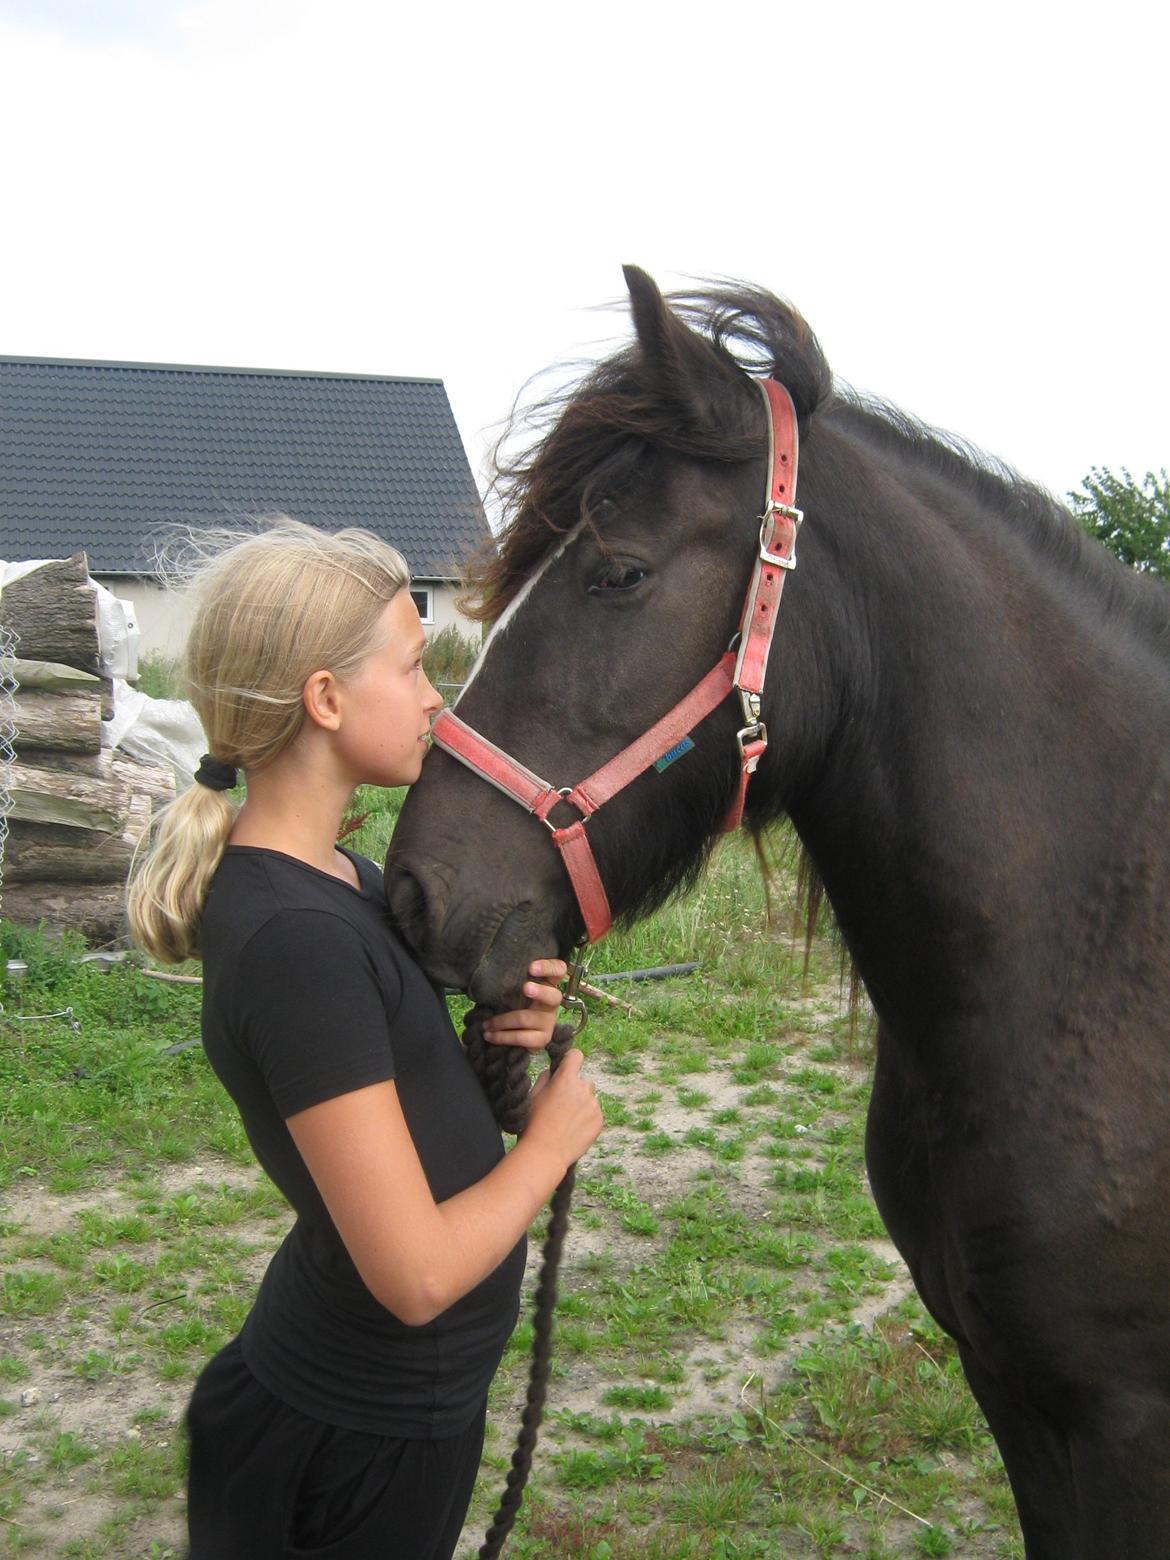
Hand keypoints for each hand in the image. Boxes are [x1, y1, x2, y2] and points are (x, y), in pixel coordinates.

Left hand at [482, 959, 567, 1050]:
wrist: (520, 1033)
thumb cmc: (515, 1003)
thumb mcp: (515, 989)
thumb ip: (512, 982)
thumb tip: (492, 976)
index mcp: (548, 984)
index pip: (559, 970)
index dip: (548, 968)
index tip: (531, 967)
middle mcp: (552, 1003)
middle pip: (553, 996)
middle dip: (540, 992)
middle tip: (525, 988)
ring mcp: (549, 1022)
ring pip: (526, 1019)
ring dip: (501, 1021)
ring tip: (486, 1024)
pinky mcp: (542, 1039)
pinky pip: (521, 1038)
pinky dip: (502, 1037)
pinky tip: (489, 1035)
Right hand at [525, 1048, 602, 1168]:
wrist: (545, 1153)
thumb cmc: (534, 1123)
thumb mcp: (533, 1095)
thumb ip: (545, 1078)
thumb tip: (553, 1071)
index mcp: (566, 1079)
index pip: (576, 1056)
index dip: (570, 1060)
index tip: (566, 1068)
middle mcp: (583, 1089)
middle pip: (583, 1080)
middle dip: (575, 1088)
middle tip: (561, 1105)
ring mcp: (593, 1105)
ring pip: (589, 1098)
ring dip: (581, 1104)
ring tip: (566, 1121)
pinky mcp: (599, 1120)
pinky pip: (594, 1113)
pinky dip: (587, 1118)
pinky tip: (573, 1130)